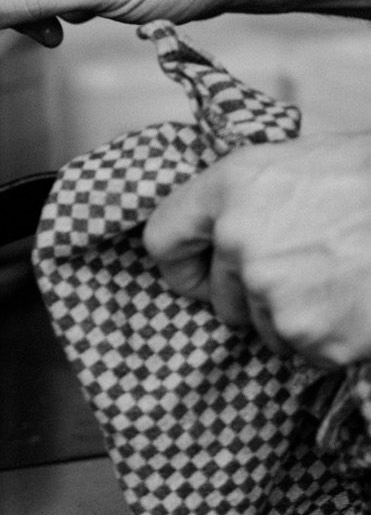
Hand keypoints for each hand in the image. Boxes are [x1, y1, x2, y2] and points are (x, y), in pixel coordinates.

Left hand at [143, 134, 370, 367]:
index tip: (199, 274)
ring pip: (265, 329)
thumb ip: (251, 197)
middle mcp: (241, 239)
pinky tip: (359, 302)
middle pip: (220, 298)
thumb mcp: (303, 162)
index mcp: (233, 185)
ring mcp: (273, 291)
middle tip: (312, 268)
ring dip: (298, 317)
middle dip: (256, 296)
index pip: (163, 240)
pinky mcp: (309, 334)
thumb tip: (218, 233)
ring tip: (345, 278)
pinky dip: (332, 338)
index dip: (182, 265)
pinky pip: (305, 352)